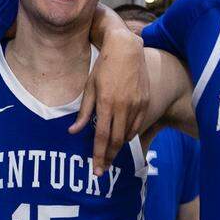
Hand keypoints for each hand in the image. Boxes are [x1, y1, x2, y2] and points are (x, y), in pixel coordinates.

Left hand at [70, 26, 148, 174]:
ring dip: (118, 147)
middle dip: (109, 158)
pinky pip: (137, 125)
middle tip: (103, 169)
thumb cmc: (103, 67)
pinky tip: (121, 137)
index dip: (99, 156)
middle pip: (116, 141)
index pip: (102, 137)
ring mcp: (137, 105)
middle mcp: (123, 106)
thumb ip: (83, 112)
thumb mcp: (89, 87)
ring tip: (110, 153)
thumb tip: (73, 132)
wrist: (126, 49)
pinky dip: (128, 134)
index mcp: (106, 103)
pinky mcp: (146, 102)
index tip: (97, 170)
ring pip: (128, 135)